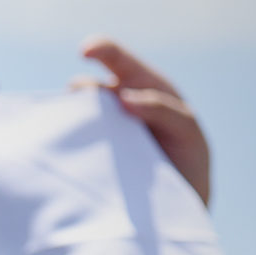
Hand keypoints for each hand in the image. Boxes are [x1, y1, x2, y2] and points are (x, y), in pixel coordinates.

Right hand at [74, 38, 211, 206]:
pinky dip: (67, 147)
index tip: (86, 52)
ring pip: (75, 118)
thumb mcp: (186, 130)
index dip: (101, 50)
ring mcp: (98, 130)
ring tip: (89, 144)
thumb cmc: (187, 159)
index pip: (117, 59)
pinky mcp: (87, 157)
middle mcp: (114, 104)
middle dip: (82, 95)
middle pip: (87, 89)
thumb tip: (123, 97)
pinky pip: (70, 146)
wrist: (178, 202)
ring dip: (75, 125)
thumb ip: (162, 108)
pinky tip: (73, 158)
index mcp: (141, 87)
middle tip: (86, 111)